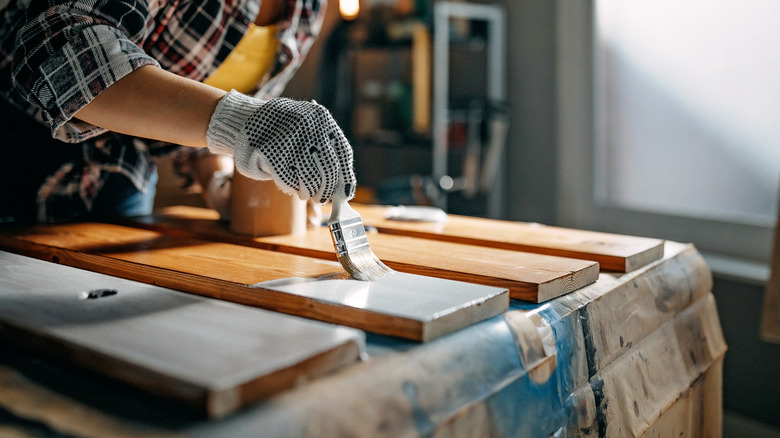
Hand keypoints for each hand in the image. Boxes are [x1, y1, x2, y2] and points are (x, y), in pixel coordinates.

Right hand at [206, 90, 355, 203]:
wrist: (246, 120)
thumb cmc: (284, 133)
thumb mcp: (308, 131)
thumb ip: (325, 153)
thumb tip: (343, 188)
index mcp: (322, 119)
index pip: (343, 153)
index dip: (346, 177)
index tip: (346, 194)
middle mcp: (309, 125)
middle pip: (329, 168)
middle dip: (327, 190)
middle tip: (322, 199)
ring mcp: (289, 137)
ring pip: (310, 178)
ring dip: (308, 192)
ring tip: (304, 194)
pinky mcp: (270, 151)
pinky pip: (289, 180)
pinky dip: (291, 188)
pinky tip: (289, 186)